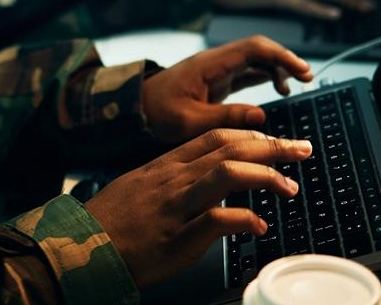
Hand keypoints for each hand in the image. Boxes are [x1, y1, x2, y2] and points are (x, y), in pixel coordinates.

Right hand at [85, 129, 313, 287]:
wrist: (79, 245)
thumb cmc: (112, 221)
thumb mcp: (142, 187)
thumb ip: (176, 180)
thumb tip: (209, 180)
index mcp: (166, 165)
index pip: (216, 137)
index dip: (253, 136)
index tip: (279, 140)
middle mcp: (173, 178)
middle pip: (228, 149)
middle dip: (271, 147)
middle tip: (301, 150)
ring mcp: (174, 205)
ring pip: (225, 174)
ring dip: (264, 176)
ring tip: (288, 186)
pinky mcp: (175, 237)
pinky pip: (214, 220)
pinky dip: (242, 219)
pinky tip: (259, 225)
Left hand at [142, 35, 313, 143]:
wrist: (134, 108)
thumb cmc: (155, 112)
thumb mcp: (188, 120)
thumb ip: (224, 117)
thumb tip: (260, 114)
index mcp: (209, 64)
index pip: (252, 48)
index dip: (280, 56)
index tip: (301, 70)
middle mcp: (215, 62)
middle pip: (258, 50)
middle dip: (284, 59)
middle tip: (307, 77)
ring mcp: (217, 71)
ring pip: (255, 60)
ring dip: (277, 67)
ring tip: (296, 85)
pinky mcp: (217, 82)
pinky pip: (248, 72)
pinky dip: (266, 76)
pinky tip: (279, 89)